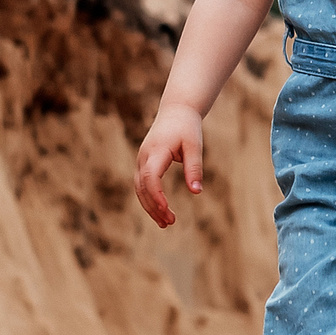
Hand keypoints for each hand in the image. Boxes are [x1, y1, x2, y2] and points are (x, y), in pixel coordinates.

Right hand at [134, 106, 205, 229]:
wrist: (176, 111)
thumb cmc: (187, 128)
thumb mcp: (195, 146)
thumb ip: (194, 168)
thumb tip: (196, 192)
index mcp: (156, 151)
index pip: (150, 176)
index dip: (156, 195)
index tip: (166, 209)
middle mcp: (144, 156)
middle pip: (142, 186)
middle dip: (154, 206)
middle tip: (170, 223)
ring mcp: (141, 160)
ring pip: (139, 188)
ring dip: (150, 206)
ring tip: (166, 223)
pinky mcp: (143, 163)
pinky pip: (142, 185)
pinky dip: (149, 199)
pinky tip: (161, 211)